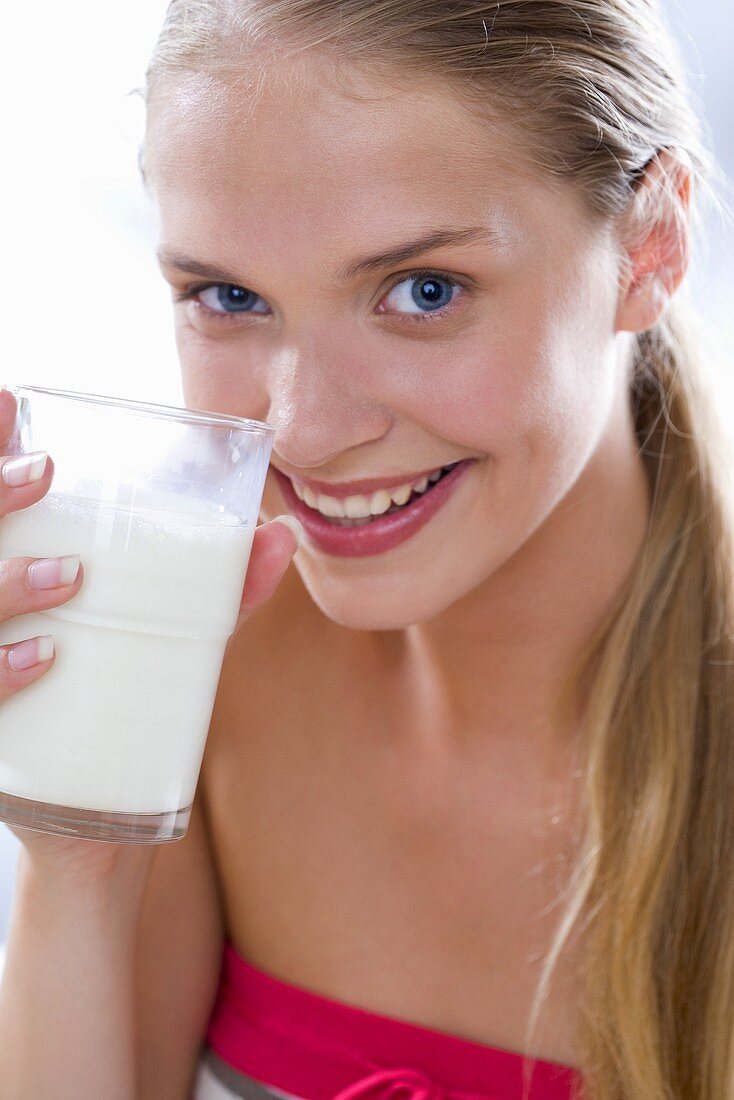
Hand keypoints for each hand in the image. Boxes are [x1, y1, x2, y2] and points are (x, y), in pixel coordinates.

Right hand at [0, 388, 300, 886]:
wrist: (95, 831)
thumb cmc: (132, 715)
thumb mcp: (174, 647)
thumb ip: (222, 595)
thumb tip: (280, 534)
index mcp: (15, 587)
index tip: (8, 399)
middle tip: (46, 473)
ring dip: (5, 582)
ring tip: (70, 574)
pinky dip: (6, 670)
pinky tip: (48, 659)